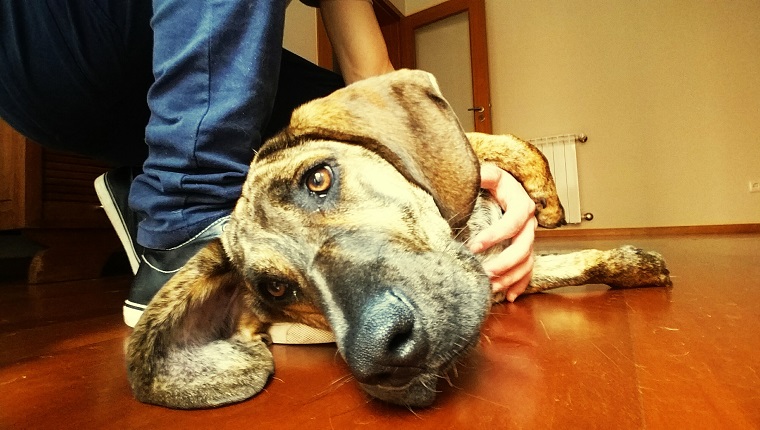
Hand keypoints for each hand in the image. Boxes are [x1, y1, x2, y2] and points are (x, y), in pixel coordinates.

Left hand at [468, 163, 536, 301]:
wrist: (503, 187)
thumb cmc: (494, 182)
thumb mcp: (489, 173)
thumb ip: (483, 173)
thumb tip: (474, 174)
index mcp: (521, 204)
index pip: (513, 222)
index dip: (496, 235)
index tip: (474, 245)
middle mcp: (529, 223)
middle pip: (523, 247)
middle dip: (504, 263)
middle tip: (484, 272)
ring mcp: (528, 238)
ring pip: (526, 262)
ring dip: (510, 277)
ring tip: (491, 287)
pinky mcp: (523, 250)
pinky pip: (527, 270)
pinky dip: (520, 284)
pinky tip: (509, 296)